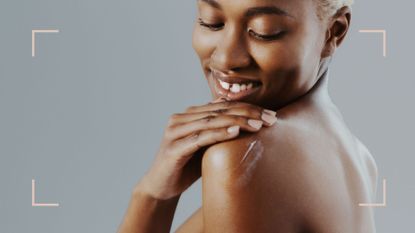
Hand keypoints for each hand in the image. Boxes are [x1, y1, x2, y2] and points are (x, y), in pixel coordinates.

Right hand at [136, 98, 277, 199]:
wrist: (160, 186)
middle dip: (248, 113)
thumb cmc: (186, 165)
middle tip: (271, 119)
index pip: (223, 105)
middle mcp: (180, 118)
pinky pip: (199, 138)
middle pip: (219, 110)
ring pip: (211, 121)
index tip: (270, 114)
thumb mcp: (205, 145)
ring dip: (237, 121)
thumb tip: (239, 116)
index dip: (247, 107)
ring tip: (258, 125)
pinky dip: (218, 133)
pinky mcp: (173, 148)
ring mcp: (175, 131)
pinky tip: (235, 132)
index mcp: (189, 115)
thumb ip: (218, 129)